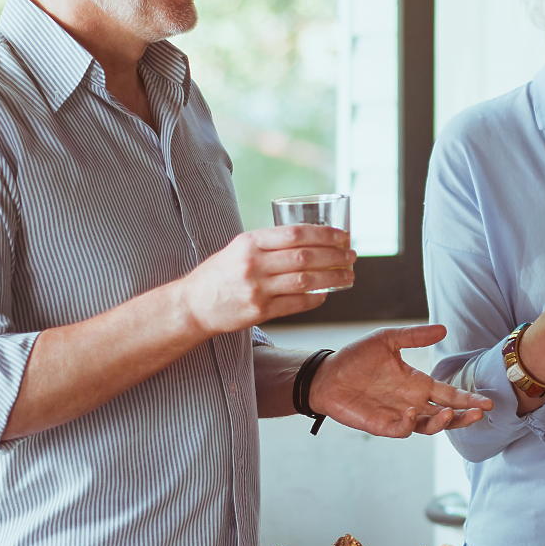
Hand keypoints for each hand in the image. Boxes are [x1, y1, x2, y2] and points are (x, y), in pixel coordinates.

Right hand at [179, 225, 354, 333]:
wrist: (193, 305)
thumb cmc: (220, 274)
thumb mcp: (238, 249)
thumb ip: (269, 244)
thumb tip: (311, 239)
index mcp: (249, 243)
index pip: (295, 234)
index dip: (324, 234)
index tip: (343, 236)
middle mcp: (253, 264)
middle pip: (305, 257)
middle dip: (334, 256)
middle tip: (351, 256)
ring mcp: (257, 289)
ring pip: (305, 281)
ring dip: (332, 277)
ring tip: (348, 275)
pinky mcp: (259, 311)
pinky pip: (296, 303)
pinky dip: (315, 298)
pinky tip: (326, 294)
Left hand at [310, 325, 493, 437]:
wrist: (326, 374)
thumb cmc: (355, 357)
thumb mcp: (387, 340)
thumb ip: (414, 336)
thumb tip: (443, 329)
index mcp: (418, 384)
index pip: (449, 394)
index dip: (468, 399)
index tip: (487, 402)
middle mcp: (413, 402)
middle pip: (445, 415)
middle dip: (463, 416)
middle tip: (478, 413)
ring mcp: (398, 415)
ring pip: (428, 426)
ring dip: (441, 423)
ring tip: (448, 414)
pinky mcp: (381, 425)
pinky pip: (401, 430)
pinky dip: (409, 424)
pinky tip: (412, 412)